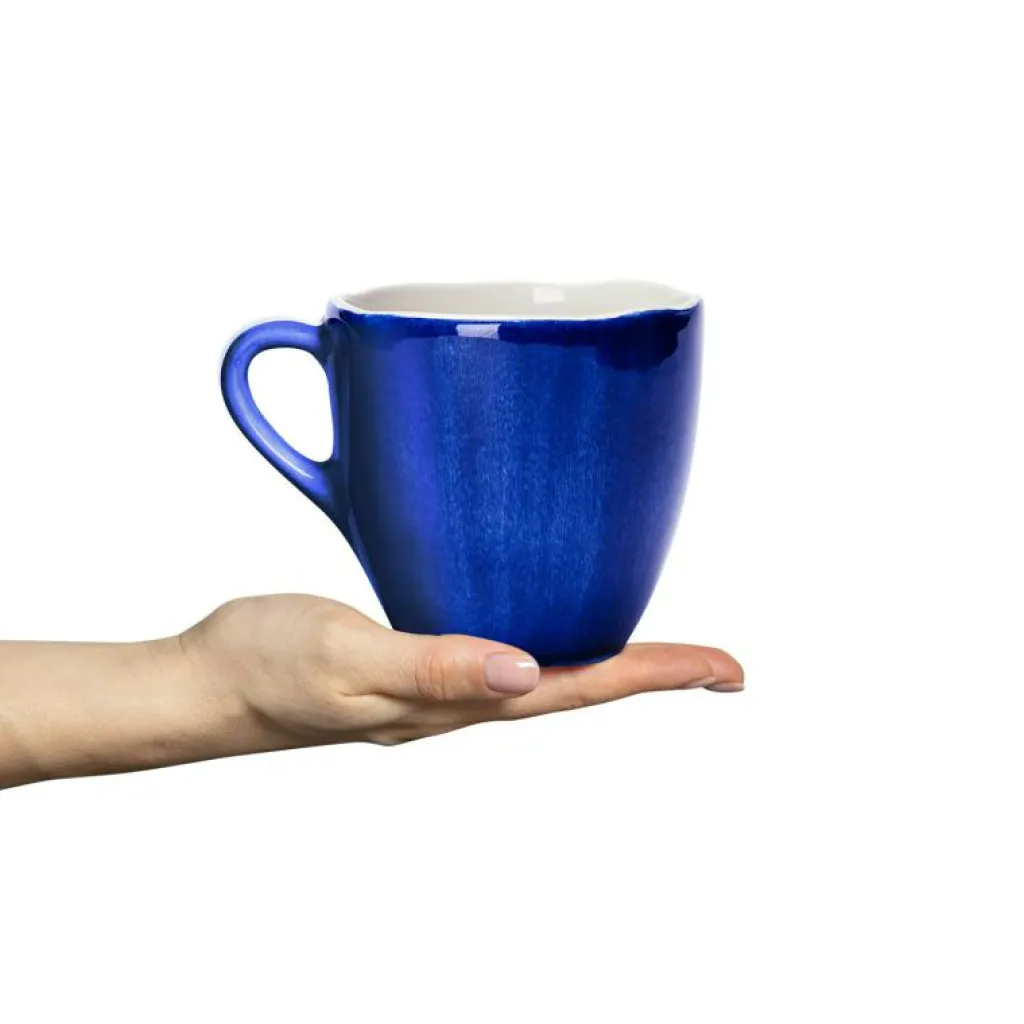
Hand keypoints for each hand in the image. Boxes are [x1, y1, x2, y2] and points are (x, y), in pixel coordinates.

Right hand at [182, 594, 743, 746]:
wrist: (207, 681)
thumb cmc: (266, 672)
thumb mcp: (346, 660)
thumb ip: (430, 666)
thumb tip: (522, 672)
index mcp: (457, 699)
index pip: (581, 686)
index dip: (658, 674)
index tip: (726, 670)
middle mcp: (462, 691)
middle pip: (580, 681)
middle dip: (652, 671)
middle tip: (718, 664)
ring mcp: (439, 674)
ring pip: (545, 664)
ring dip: (607, 655)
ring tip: (658, 647)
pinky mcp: (415, 646)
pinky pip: (499, 638)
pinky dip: (545, 627)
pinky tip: (547, 612)